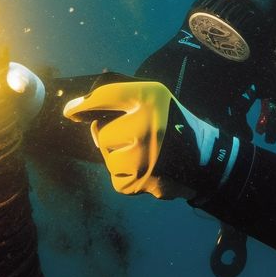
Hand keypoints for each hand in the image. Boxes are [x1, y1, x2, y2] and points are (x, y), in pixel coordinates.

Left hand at [62, 81, 240, 199]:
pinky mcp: (140, 181)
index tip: (71, 112)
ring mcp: (143, 155)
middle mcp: (146, 124)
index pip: (106, 95)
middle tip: (138, 138)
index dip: (85, 104)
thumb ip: (117, 100)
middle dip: (113, 137)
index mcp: (150, 98)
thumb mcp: (153, 99)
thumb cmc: (171, 125)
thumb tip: (74, 112)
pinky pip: (116, 178)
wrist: (205, 159)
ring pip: (108, 158)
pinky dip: (127, 176)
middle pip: (102, 133)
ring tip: (146, 155)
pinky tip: (147, 170)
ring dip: (120, 158)